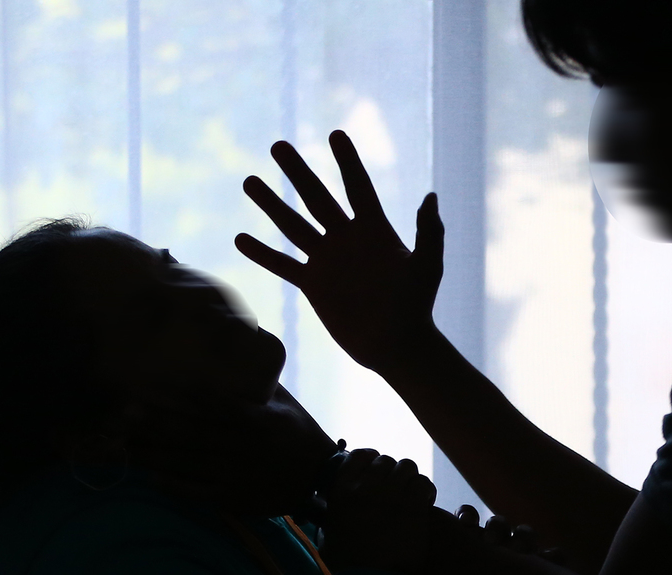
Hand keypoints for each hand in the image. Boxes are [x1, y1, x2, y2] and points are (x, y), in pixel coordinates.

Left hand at [126, 383, 337, 517]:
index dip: (174, 398)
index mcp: (253, 418)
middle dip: (153, 425)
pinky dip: (173, 485)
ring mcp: (234, 474)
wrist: (320, 479)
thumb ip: (258, 376)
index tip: (147, 389)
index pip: (206, 405)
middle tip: (121, 416)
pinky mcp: (232, 498)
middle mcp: (240, 446)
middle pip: (188, 434)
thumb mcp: (284, 400)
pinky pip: (197, 492)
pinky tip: (150, 477)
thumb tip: (246, 336)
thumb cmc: (298, 433)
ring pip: (186, 463)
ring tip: (124, 445)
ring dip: (153, 455)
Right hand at [236, 131, 444, 373]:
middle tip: (277, 145)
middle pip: (316, 197)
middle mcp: (346, 239)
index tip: (336, 134)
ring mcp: (327, 260)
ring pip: (293, 225)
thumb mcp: (428, 266)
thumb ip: (429, 232)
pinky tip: (240, 239)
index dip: (348, 161)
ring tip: (249, 181)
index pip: (357, 187)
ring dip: (272, 204)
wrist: (396, 343)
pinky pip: (283, 264)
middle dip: (297, 172)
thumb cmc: (418, 305)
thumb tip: (431, 196)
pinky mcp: (313, 284)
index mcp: (374, 230)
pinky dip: (262, 253)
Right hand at [319, 449, 437, 574]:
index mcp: (342, 491)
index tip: (376, 472)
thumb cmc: (349, 566)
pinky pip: (423, 482)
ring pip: (407, 466)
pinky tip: (422, 504)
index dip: (371, 460)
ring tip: (410, 496)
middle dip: (392, 473)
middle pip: (386, 461)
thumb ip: (329, 519)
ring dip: (409, 479)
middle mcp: (366, 487)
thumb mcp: (327, 538)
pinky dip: (425, 491)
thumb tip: (328, 513)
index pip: (360, 455)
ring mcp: (391, 494)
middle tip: (395, 491)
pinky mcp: (414, 505)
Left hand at [419, 508, 564, 574]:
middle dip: (496, 527)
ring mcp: (527, 566)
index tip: (466, 526)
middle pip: (498, 524)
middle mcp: (499, 558)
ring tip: (521, 553)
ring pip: (526, 534)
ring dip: (523, 537)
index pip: (467, 524)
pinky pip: (557, 555)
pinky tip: (547, 564)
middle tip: (492, 543)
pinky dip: (553, 555)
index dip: (466, 518)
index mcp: (470, 560)